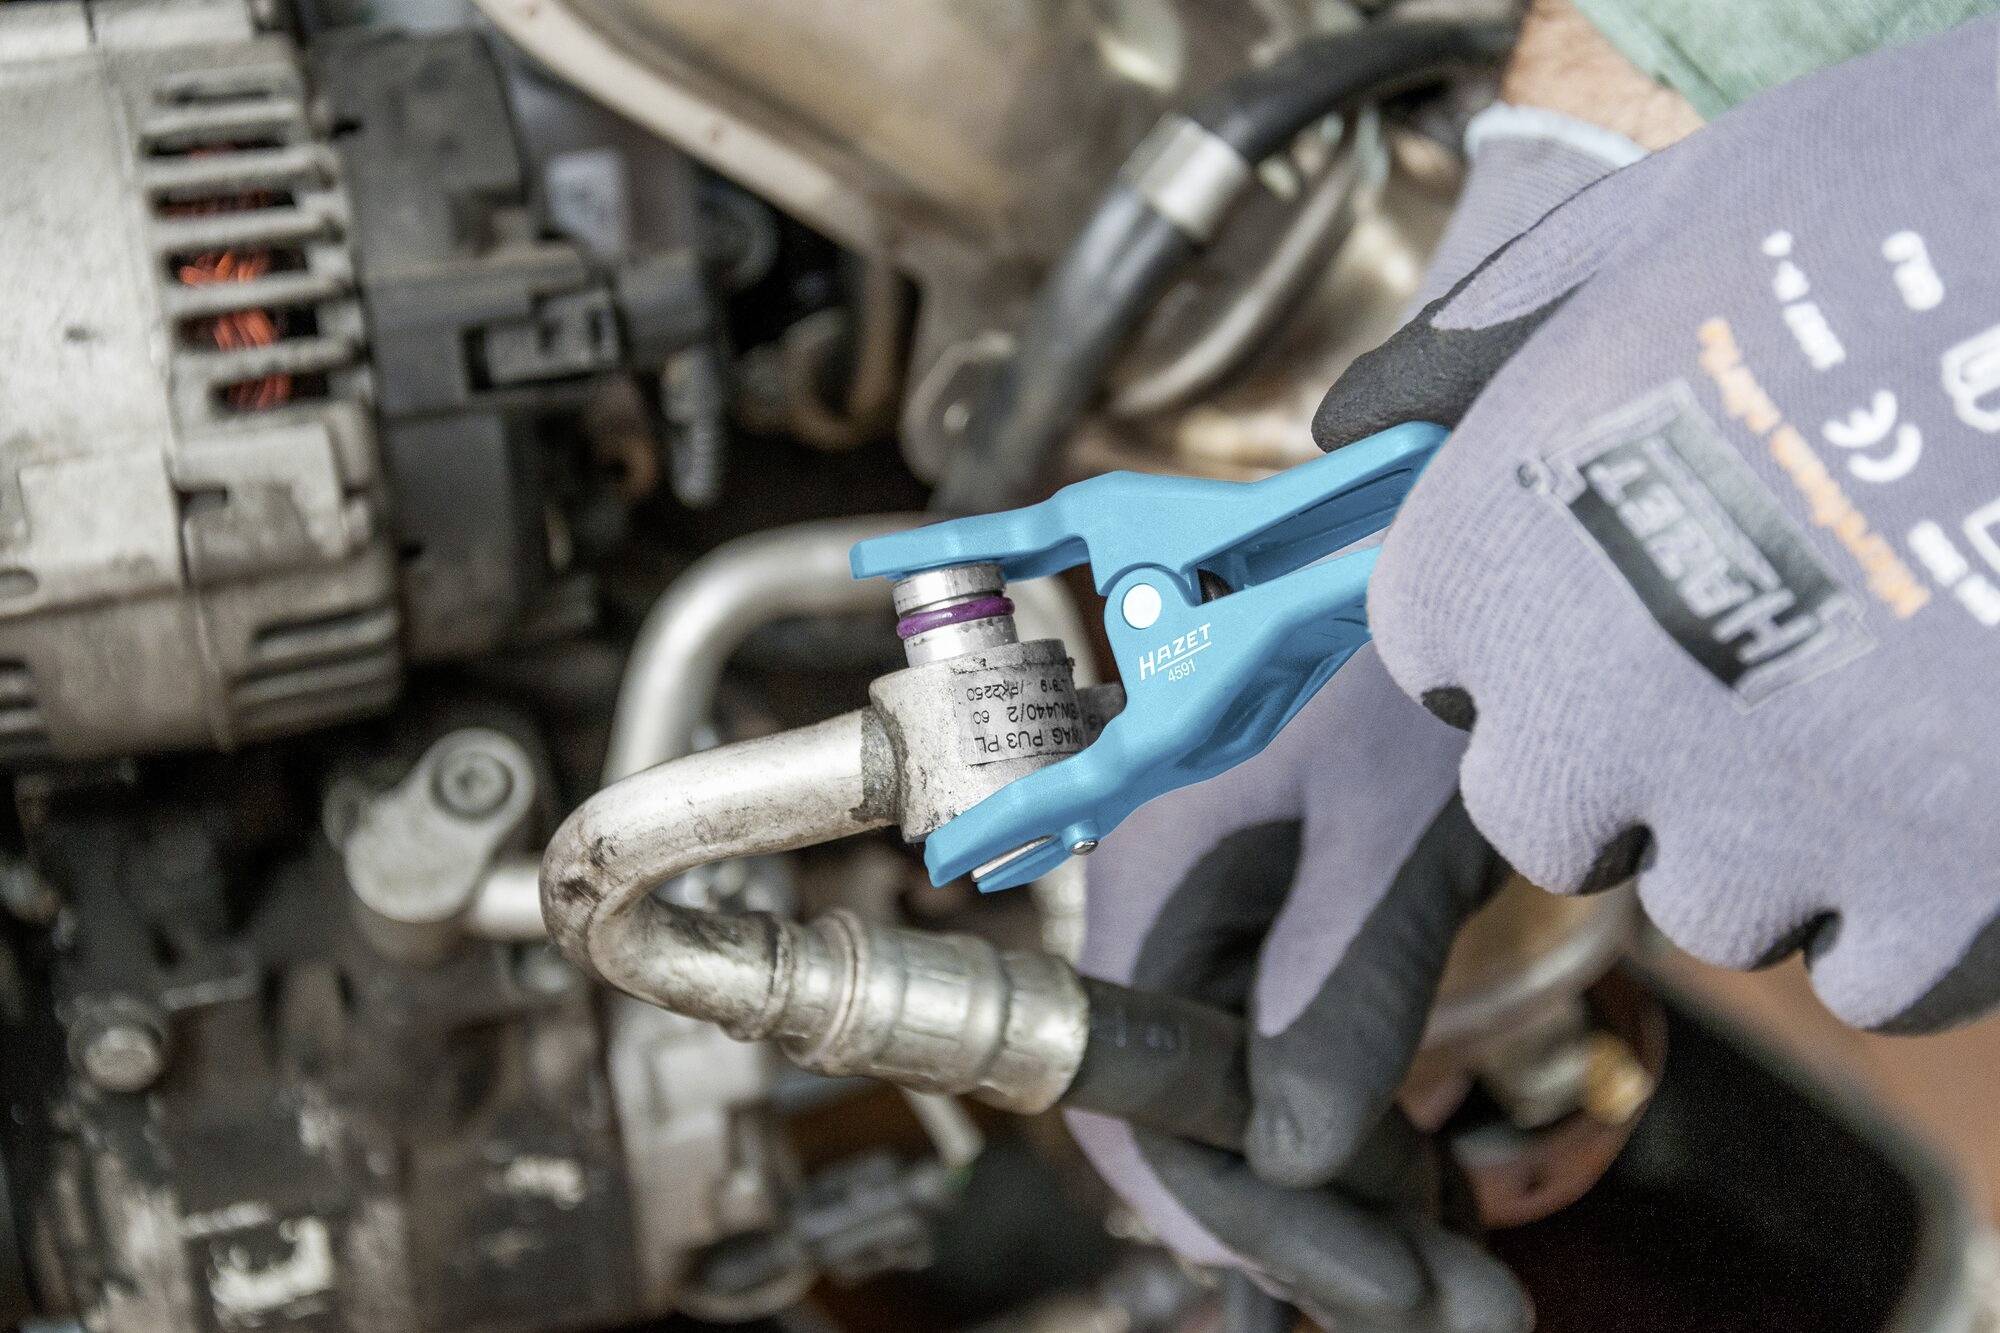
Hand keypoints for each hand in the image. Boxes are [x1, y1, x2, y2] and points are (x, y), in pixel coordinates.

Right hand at [1068, 646, 1528, 1331]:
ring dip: (1354, 1193)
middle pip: (1203, 1112)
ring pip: (1258, 1097)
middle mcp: (1180, 911)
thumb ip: (1337, 986)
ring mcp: (1237, 919)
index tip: (1355, 1285)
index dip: (1229, 1208)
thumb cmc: (1412, 644)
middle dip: (1317, 1225)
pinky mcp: (1296, 919)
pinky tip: (1439, 1191)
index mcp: (1160, 877)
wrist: (1461, 544)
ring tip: (1474, 1276)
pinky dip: (1365, 1131)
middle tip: (1461, 1305)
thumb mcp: (1393, 825)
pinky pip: (1301, 1053)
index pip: (1142, 1091)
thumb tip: (1289, 1156)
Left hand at [1318, 20, 1999, 1030]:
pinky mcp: (1950, 891)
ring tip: (1880, 698)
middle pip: (1545, 817)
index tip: (1599, 589)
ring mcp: (1773, 816)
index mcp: (1502, 554)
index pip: (1434, 662)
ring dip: (1773, 838)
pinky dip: (1913, 913)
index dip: (1516, 631)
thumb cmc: (1897, 219)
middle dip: (1618, 765)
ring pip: (1712, 907)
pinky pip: (1874, 977)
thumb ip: (1490, 338)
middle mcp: (1598, 709)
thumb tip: (1358, 415)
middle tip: (1743, 665)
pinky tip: (1961, 786)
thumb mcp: (1656, 228)